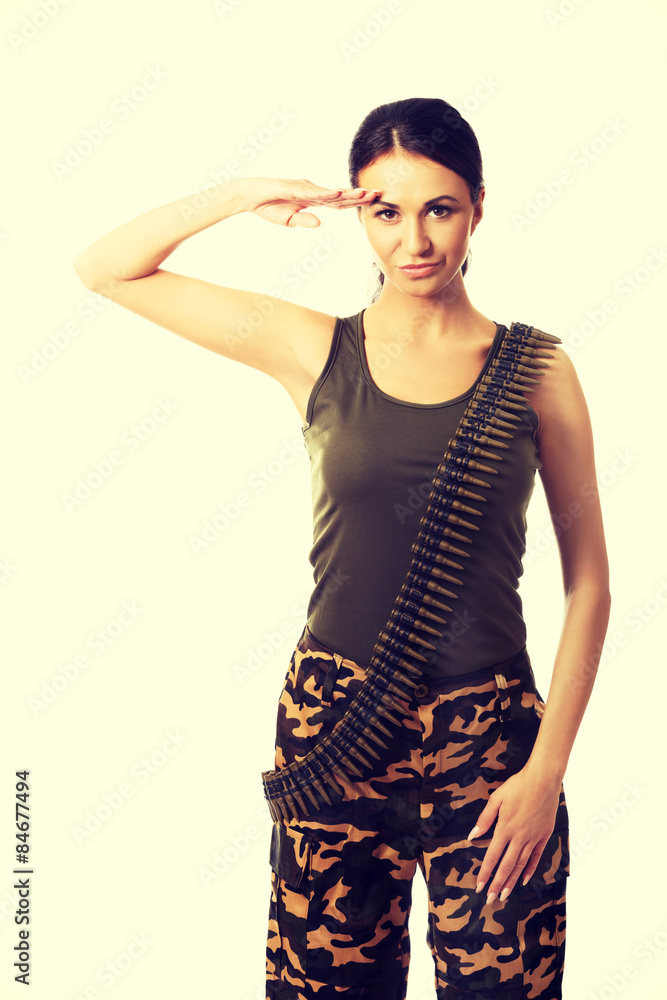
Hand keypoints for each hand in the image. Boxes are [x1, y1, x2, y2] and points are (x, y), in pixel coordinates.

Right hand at [237, 177, 380, 227]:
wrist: (248, 196)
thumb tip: (320, 224)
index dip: (354, 202)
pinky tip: (338, 193)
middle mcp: (311, 191)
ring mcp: (303, 187)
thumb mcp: (288, 221)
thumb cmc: (268, 206)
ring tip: (364, 193)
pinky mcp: (293, 187)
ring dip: (347, 193)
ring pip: (329, 192)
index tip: (371, 201)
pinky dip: (325, 193)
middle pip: (339, 194)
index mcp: (312, 200)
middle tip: (378, 193)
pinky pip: (312, 192)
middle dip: (358, 195)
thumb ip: (304, 221)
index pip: (338, 202)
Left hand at [468, 766, 561, 903]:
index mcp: (505, 829)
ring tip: (504, 895)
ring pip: (520, 865)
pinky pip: (535, 857)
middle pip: (506, 866)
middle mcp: (519, 838)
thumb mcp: (496, 799)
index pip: (493, 857)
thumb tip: (473, 836)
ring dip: (512, 882)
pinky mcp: (543, 836)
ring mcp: (533, 838)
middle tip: (490, 900)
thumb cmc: (518, 786)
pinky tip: (524, 879)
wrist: (543, 780)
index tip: (479, 886)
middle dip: (497, 884)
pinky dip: (529, 870)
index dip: (485, 873)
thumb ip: (485, 819)